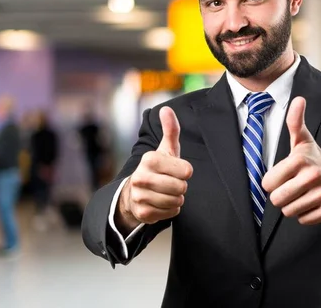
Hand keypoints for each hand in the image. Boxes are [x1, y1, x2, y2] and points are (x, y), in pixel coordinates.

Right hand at [117, 107, 192, 231]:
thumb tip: (166, 109)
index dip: (186, 172)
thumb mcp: (165, 149)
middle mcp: (141, 177)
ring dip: (176, 198)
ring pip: (176, 201)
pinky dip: (170, 209)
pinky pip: (171, 213)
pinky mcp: (143, 213)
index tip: (177, 170)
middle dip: (181, 186)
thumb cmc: (157, 168)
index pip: (186, 171)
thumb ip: (170, 129)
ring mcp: (140, 196)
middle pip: (181, 187)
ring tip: (166, 191)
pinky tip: (161, 202)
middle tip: (171, 182)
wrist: (134, 192)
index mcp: (150, 159)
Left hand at [262, 97, 320, 225]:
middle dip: (281, 196)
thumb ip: (294, 122)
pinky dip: (305, 215)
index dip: (272, 182)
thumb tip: (299, 99)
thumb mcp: (304, 141)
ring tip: (303, 194)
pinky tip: (313, 202)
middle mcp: (313, 176)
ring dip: (293, 206)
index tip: (283, 177)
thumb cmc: (316, 160)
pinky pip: (303, 220)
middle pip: (277, 200)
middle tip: (292, 188)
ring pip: (289, 211)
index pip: (267, 183)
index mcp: (300, 160)